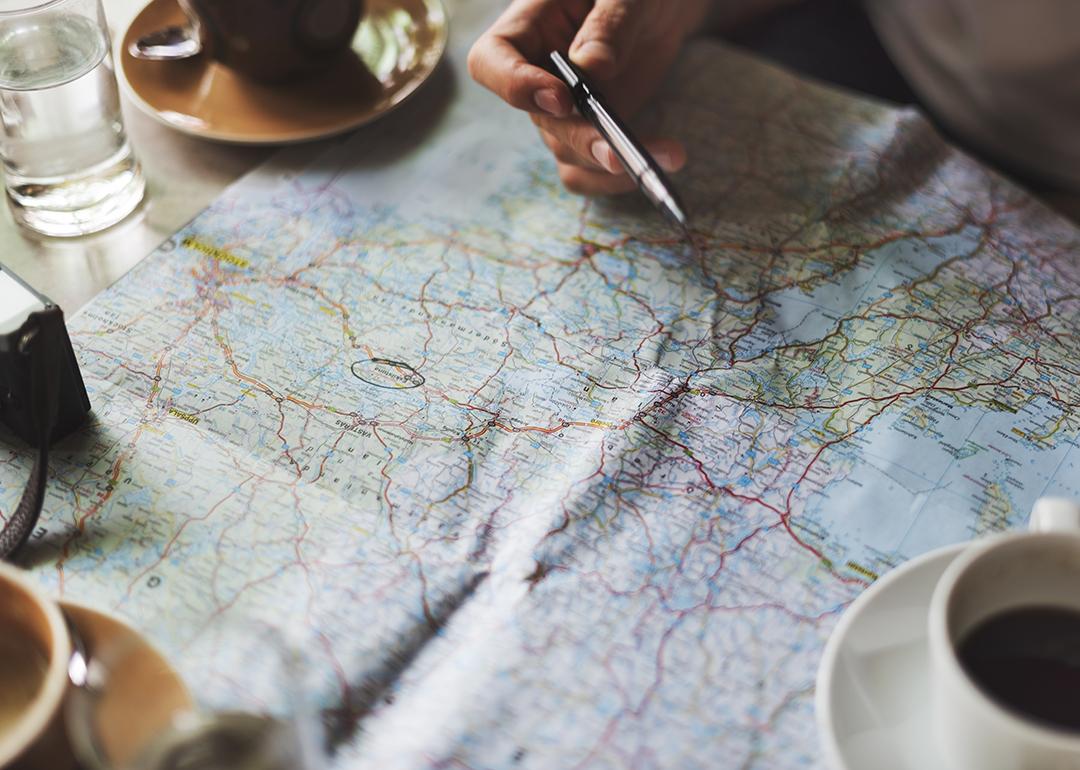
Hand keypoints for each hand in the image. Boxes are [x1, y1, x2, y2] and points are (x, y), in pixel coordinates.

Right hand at [468, 0, 710, 194]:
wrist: (661, 7)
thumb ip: (609, 24)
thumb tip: (592, 69)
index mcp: (528, 27)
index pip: (491, 62)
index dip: (515, 87)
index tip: (560, 98)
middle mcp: (537, 75)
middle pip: (541, 121)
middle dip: (582, 139)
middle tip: (618, 153)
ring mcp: (562, 111)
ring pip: (568, 153)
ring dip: (612, 164)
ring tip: (668, 154)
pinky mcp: (590, 133)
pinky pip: (591, 171)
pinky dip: (622, 177)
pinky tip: (663, 160)